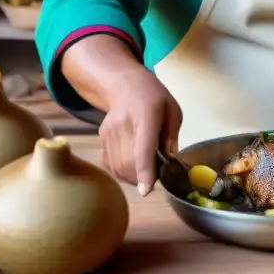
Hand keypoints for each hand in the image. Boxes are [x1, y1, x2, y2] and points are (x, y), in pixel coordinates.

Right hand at [99, 67, 182, 195]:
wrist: (123, 83)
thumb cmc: (153, 96)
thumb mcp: (172, 110)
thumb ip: (172, 137)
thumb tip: (168, 162)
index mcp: (146, 116)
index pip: (143, 148)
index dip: (144, 172)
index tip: (146, 191)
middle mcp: (123, 124)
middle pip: (129, 163)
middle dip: (143, 178)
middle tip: (156, 174)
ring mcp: (109, 132)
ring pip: (118, 167)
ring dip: (133, 177)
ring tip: (145, 168)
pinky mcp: (101, 137)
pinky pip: (111, 164)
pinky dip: (122, 171)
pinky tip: (132, 164)